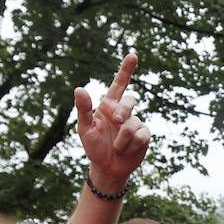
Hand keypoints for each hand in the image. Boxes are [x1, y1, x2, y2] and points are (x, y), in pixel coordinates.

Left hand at [75, 53, 150, 193]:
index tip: (132, 55)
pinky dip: (132, 144)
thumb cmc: (94, 146)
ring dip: (122, 138)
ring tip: (116, 147)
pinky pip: (142, 135)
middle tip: (115, 121)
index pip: (119, 84)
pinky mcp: (144, 136)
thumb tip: (79, 89)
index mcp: (109, 106)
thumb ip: (84, 109)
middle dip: (123, 111)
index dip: (126, 69)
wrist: (108, 168)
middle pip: (130, 101)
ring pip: (133, 124)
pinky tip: (127, 150)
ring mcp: (136, 123)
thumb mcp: (85, 129)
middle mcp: (124, 112)